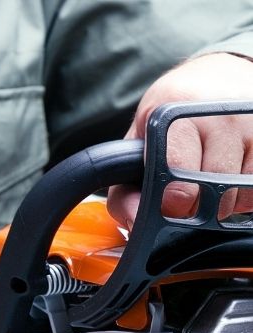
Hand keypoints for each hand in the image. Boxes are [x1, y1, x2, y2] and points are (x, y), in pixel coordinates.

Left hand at [108, 53, 252, 226]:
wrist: (213, 76)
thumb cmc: (170, 119)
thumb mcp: (138, 144)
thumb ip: (126, 189)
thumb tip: (136, 221)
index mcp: (174, 114)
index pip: (180, 176)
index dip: (174, 204)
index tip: (171, 206)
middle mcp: (217, 113)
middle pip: (215, 188)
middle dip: (200, 206)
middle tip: (189, 198)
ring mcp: (250, 120)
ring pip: (241, 189)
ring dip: (225, 199)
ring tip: (210, 182)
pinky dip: (246, 191)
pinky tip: (232, 176)